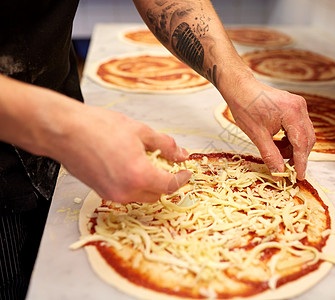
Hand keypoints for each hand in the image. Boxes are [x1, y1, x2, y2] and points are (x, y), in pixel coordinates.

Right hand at [51, 105, 191, 202]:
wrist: (64, 131)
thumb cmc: (97, 127)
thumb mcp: (140, 131)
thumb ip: (165, 145)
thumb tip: (181, 155)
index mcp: (139, 175)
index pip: (170, 186)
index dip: (181, 179)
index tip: (185, 172)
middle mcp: (126, 191)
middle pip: (156, 194)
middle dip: (165, 181)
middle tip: (167, 164)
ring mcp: (112, 194)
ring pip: (141, 195)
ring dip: (149, 183)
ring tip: (146, 162)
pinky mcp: (101, 192)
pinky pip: (126, 193)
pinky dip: (134, 183)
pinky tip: (130, 165)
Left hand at [225, 80, 314, 179]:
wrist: (240, 88)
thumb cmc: (245, 107)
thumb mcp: (257, 135)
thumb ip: (271, 155)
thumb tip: (279, 174)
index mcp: (292, 112)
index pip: (302, 143)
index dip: (301, 162)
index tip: (299, 176)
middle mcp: (300, 107)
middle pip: (307, 139)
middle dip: (297, 155)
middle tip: (286, 168)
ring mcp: (299, 105)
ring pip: (303, 134)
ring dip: (293, 148)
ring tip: (277, 152)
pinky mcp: (295, 106)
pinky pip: (298, 128)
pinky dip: (290, 139)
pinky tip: (278, 143)